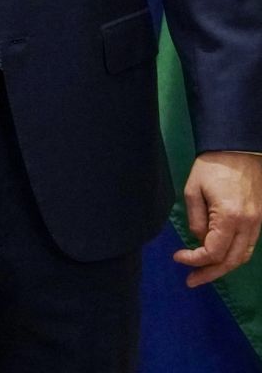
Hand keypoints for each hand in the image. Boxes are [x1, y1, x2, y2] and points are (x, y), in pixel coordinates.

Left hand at [172, 151, 261, 286]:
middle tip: (191, 281)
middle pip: (231, 261)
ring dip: (223, 268)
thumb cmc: (212, 166)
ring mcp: (257, 225)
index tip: (178, 258)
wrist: (238, 150)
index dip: (194, 260)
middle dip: (209, 273)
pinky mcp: (259, 220)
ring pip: (242, 257)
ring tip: (203, 274)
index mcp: (230, 218)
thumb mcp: (193, 190)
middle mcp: (248, 226)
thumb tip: (198, 240)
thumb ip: (195, 219)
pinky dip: (233, 256)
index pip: (213, 252)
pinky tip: (218, 258)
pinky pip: (247, 247)